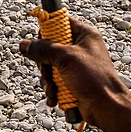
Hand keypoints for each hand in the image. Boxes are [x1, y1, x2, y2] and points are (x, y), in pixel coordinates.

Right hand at [19, 17, 130, 131]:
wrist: (107, 108)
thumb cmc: (93, 78)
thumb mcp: (67, 58)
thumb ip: (43, 49)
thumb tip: (23, 44)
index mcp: (84, 34)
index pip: (59, 23)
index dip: (47, 31)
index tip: (40, 42)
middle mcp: (79, 48)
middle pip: (49, 46)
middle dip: (44, 63)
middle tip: (48, 71)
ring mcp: (75, 66)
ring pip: (49, 66)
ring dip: (47, 80)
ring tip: (53, 89)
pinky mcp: (71, 81)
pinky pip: (53, 81)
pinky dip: (52, 90)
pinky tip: (54, 98)